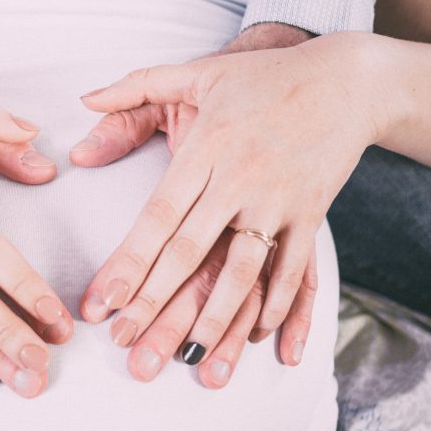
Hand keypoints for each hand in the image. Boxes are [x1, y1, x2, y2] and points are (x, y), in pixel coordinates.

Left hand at [71, 33, 378, 381]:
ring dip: (216, 317)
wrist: (348, 79)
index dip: (128, 263)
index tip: (101, 302)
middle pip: (190, 250)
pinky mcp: (313, 212)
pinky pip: (295, 267)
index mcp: (205, 147)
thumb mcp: (197, 72)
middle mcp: (239, 178)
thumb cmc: (263, 77)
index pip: (157, 216)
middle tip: (124, 343)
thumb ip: (136, 86)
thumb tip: (82, 101)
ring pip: (242, 268)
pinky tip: (257, 337)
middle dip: (155, 302)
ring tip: (188, 358)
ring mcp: (279, 199)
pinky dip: (278, 304)